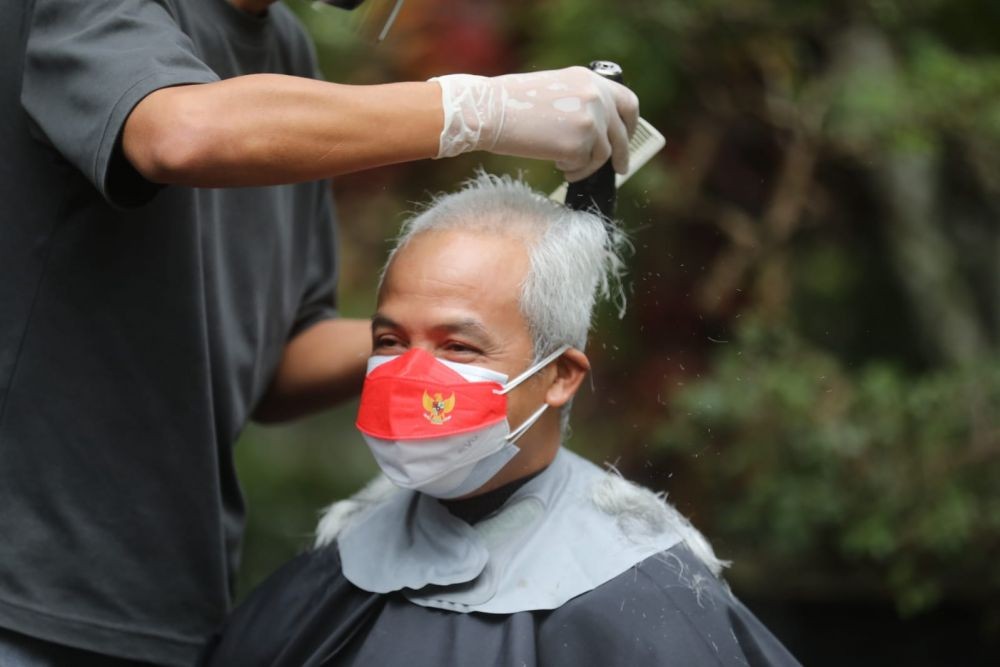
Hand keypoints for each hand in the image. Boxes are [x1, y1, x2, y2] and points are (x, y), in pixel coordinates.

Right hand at [431, 66, 638, 181]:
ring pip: (602, 155)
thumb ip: (581, 102)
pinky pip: (584, 166)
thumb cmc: (512, 102)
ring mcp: (590, 121)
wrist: (490, 111)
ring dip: (587, 166)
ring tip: (568, 168)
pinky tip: (557, 164)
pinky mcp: (579, 144)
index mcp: (590, 80)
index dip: (630, 125)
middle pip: (621, 134)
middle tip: (620, 169)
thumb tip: (599, 129)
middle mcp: (596, 97)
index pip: (627, 103)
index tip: (626, 138)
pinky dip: (573, 170)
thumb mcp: (555, 89)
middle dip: (621, 155)